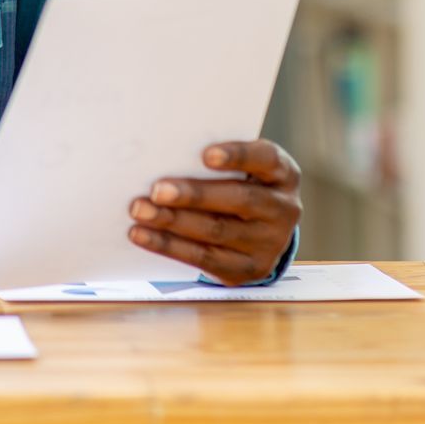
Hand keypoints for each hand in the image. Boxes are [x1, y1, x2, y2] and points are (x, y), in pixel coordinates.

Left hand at [128, 139, 301, 285]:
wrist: (263, 232)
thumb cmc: (240, 184)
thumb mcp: (243, 168)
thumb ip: (215, 161)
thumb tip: (163, 154)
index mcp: (283, 174)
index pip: (266, 158)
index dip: (238, 156)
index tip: (206, 154)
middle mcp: (283, 209)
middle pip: (239, 199)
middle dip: (194, 195)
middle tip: (157, 190)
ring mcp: (269, 243)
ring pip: (217, 231)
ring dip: (173, 221)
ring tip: (141, 211)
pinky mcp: (248, 269)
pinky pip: (204, 258)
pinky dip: (168, 245)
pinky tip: (142, 234)